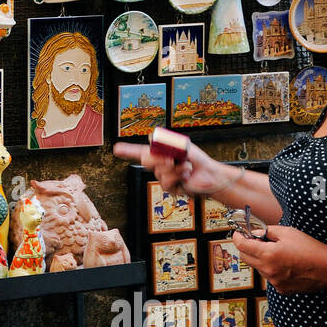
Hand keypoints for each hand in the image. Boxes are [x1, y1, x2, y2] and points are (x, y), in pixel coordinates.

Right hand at [113, 140, 231, 196]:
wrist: (209, 175)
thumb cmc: (197, 159)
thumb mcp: (182, 147)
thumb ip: (166, 143)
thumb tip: (150, 139)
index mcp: (161, 154)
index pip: (140, 151)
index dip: (127, 150)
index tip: (116, 149)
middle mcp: (159, 165)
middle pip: (146, 160)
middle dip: (158, 158)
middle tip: (171, 159)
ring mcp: (163, 177)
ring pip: (159, 171)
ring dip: (175, 168)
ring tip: (186, 167)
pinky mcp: (169, 187)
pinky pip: (167, 181)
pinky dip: (178, 176)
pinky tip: (186, 175)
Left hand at [232, 226, 326, 293]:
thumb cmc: (311, 249)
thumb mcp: (288, 232)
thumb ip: (267, 231)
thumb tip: (255, 232)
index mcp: (268, 254)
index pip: (241, 246)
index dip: (238, 237)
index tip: (239, 234)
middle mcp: (268, 270)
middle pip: (245, 258)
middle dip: (247, 248)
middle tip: (257, 241)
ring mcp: (274, 281)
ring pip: (258, 267)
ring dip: (261, 259)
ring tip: (278, 253)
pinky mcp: (281, 288)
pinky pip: (269, 277)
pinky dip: (271, 269)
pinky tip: (285, 264)